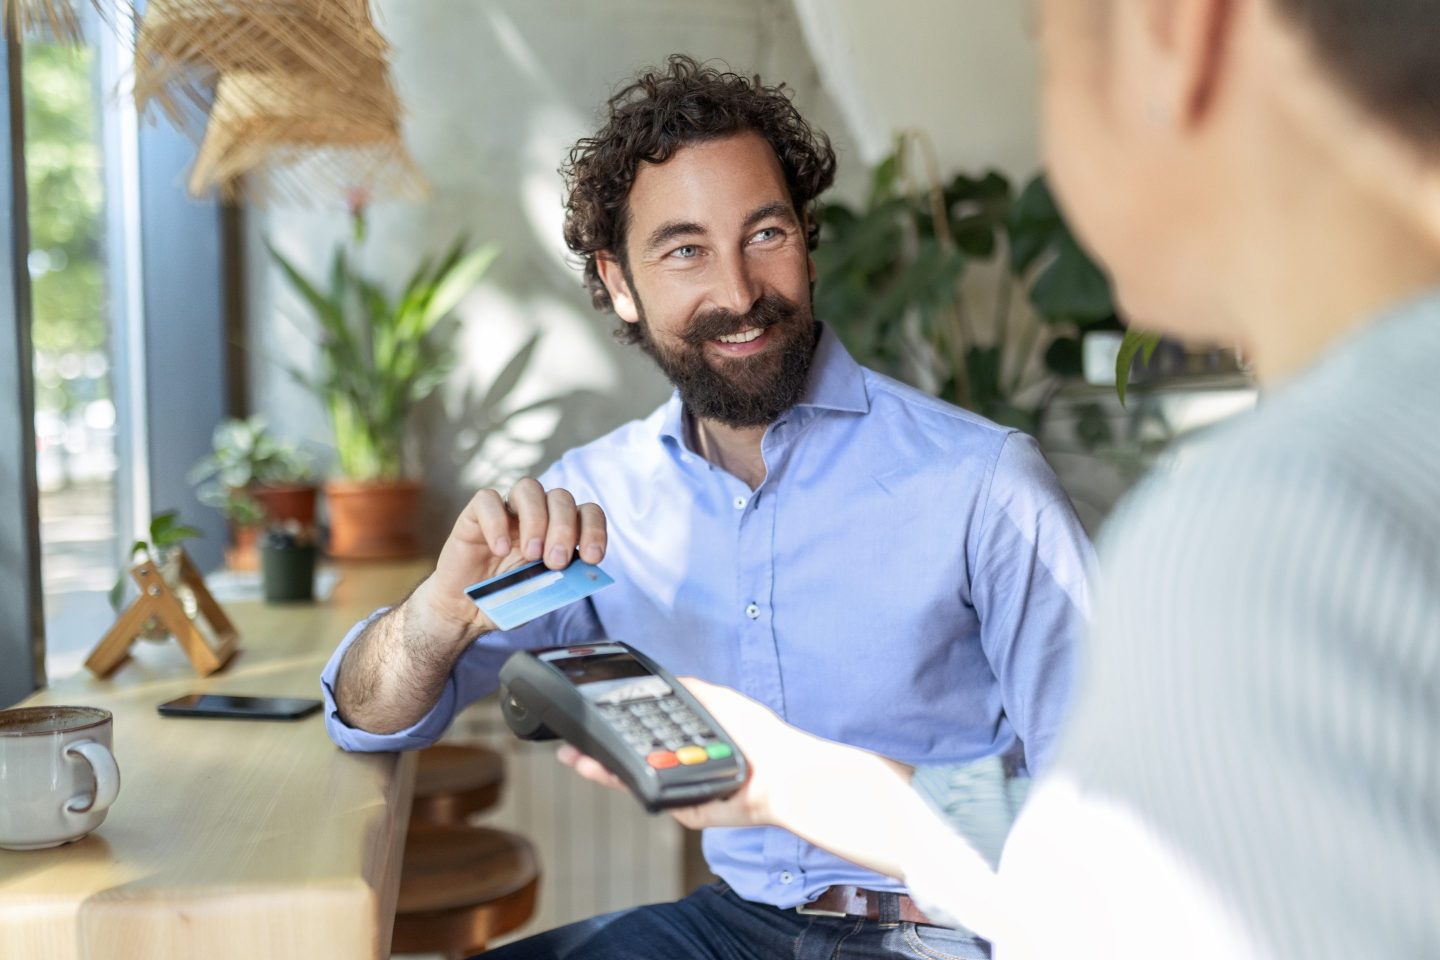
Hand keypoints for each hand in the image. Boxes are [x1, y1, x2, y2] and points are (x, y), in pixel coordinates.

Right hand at [411, 477, 606, 642]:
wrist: (466, 610)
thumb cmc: (508, 599)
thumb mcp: (539, 597)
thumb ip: (558, 585)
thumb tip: (579, 574)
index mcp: (560, 531)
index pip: (587, 513)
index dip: (594, 530)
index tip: (591, 558)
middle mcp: (537, 514)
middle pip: (561, 497)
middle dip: (564, 529)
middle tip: (555, 561)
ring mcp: (507, 511)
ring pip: (528, 488)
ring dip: (536, 520)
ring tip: (531, 554)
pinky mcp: (475, 514)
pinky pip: (488, 499)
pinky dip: (496, 522)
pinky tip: (499, 549)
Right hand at [558, 677, 806, 829]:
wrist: (782, 775)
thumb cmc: (760, 737)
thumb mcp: (719, 700)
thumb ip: (690, 690)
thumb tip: (667, 678)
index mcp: (685, 737)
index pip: (642, 729)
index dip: (615, 724)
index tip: (589, 716)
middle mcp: (677, 761)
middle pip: (628, 755)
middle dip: (597, 750)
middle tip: (569, 744)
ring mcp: (677, 784)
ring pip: (630, 776)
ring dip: (599, 767)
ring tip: (575, 758)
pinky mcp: (681, 805)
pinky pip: (646, 794)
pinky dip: (621, 782)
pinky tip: (601, 770)